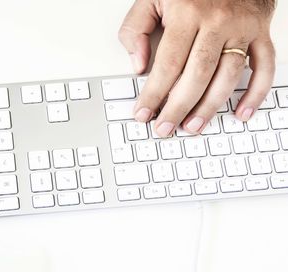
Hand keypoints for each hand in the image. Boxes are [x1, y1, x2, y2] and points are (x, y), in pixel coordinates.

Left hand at [119, 0, 275, 136]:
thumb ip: (136, 29)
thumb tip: (138, 66)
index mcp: (187, 14)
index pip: (168, 64)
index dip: (154, 94)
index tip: (142, 114)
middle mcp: (217, 22)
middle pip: (197, 75)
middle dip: (178, 107)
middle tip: (164, 129)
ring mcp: (242, 29)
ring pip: (228, 76)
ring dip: (210, 107)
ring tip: (192, 127)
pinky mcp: (260, 33)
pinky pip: (264, 67)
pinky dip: (256, 93)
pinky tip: (242, 113)